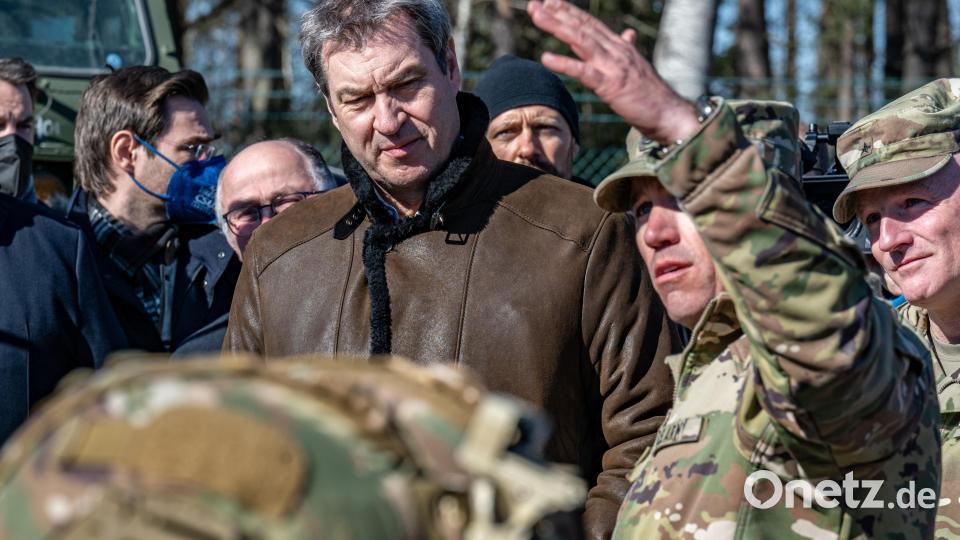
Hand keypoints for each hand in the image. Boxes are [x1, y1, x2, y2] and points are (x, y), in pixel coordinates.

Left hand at [527, 0, 699, 144]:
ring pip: (580, 41)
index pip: (591, 24)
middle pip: (582, 27)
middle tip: (534, 5)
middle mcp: (615, 51)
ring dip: (557, 27)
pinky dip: (564, 64)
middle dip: (557, 14)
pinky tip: (546, 58)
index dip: (570, 12)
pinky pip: (583, 72)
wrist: (669, 114)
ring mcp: (613, 66)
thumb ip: (627, 48)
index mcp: (619, 47)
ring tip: (537, 17)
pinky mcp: (610, 85)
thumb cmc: (651, 94)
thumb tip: (628, 34)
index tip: (550, 2)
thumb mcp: (637, 66)